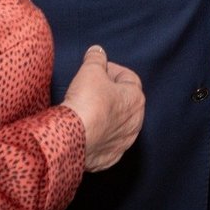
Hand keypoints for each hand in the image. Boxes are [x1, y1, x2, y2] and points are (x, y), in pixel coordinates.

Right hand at [61, 45, 144, 171]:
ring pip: (117, 124)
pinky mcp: (109, 158)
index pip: (128, 78)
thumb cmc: (87, 101)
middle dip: (109, 93)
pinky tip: (86, 129)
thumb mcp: (90, 70)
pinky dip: (99, 134)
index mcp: (136, 99)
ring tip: (87, 108)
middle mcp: (135, 123)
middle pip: (124, 102)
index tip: (97, 69)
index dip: (111, 70)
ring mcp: (123, 143)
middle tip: (91, 88)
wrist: (73, 138)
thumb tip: (97, 51)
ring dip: (105, 115)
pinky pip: (106, 142)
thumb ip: (96, 58)